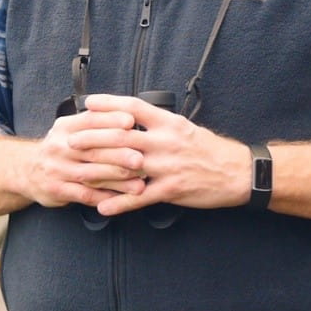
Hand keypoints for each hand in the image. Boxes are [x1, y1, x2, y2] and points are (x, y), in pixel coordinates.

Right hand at [9, 106, 147, 208]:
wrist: (26, 170)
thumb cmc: (58, 149)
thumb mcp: (69, 130)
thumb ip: (93, 123)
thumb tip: (130, 115)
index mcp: (65, 128)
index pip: (90, 120)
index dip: (111, 120)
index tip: (132, 122)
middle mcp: (60, 147)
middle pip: (93, 149)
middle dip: (119, 154)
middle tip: (140, 158)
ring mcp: (57, 169)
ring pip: (91, 174)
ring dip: (116, 179)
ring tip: (138, 184)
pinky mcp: (57, 190)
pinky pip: (84, 194)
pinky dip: (104, 197)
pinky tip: (120, 199)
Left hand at [73, 94, 250, 216]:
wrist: (238, 172)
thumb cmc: (212, 150)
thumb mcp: (187, 129)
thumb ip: (161, 124)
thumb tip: (135, 117)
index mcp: (170, 123)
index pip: (134, 107)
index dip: (109, 104)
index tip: (88, 103)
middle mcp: (167, 141)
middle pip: (123, 136)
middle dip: (93, 138)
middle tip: (71, 140)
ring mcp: (169, 166)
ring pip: (127, 166)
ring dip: (99, 171)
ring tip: (78, 174)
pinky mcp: (172, 189)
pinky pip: (140, 198)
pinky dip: (120, 203)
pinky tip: (104, 207)